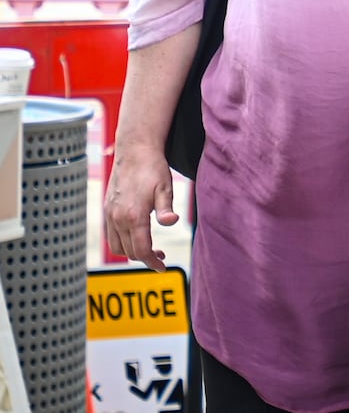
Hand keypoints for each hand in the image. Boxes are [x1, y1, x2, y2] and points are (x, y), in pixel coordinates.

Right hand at [104, 143, 179, 272]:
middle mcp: (118, 218)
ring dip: (132, 252)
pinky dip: (122, 242)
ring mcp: (110, 214)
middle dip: (145, 258)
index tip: (163, 267)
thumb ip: (166, 208)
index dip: (152, 262)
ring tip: (149, 247)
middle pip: (129, 252)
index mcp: (134, 216)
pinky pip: (111, 235)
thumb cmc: (154, 168)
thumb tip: (172, 222)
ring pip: (117, 247)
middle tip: (161, 255)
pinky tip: (136, 235)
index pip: (141, 250)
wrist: (135, 151)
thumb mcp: (165, 187)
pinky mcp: (107, 209)